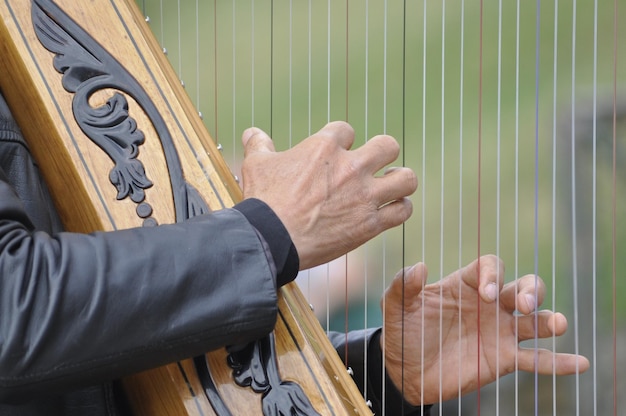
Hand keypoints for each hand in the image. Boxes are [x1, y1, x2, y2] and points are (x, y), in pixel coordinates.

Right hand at [240, 122, 416, 269]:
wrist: (271, 239)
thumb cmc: (262, 201)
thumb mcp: (256, 166)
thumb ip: (259, 145)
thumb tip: (252, 132)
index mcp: (324, 147)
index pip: (346, 130)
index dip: (342, 141)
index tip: (335, 154)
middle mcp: (350, 167)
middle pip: (388, 145)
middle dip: (383, 153)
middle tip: (373, 165)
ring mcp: (364, 196)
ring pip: (406, 178)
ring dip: (401, 180)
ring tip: (392, 185)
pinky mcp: (370, 224)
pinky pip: (402, 211)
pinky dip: (401, 209)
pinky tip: (392, 210)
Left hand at [381, 255, 589, 404]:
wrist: (405, 370)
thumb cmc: (402, 331)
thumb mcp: (395, 306)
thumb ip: (403, 285)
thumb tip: (420, 266)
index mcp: (465, 285)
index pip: (491, 267)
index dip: (494, 275)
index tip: (487, 294)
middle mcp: (489, 305)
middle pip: (523, 286)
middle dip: (531, 291)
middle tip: (525, 305)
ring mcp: (499, 332)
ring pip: (536, 320)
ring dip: (549, 320)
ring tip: (556, 324)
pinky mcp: (504, 360)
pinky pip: (537, 359)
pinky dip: (558, 362)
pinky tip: (579, 363)